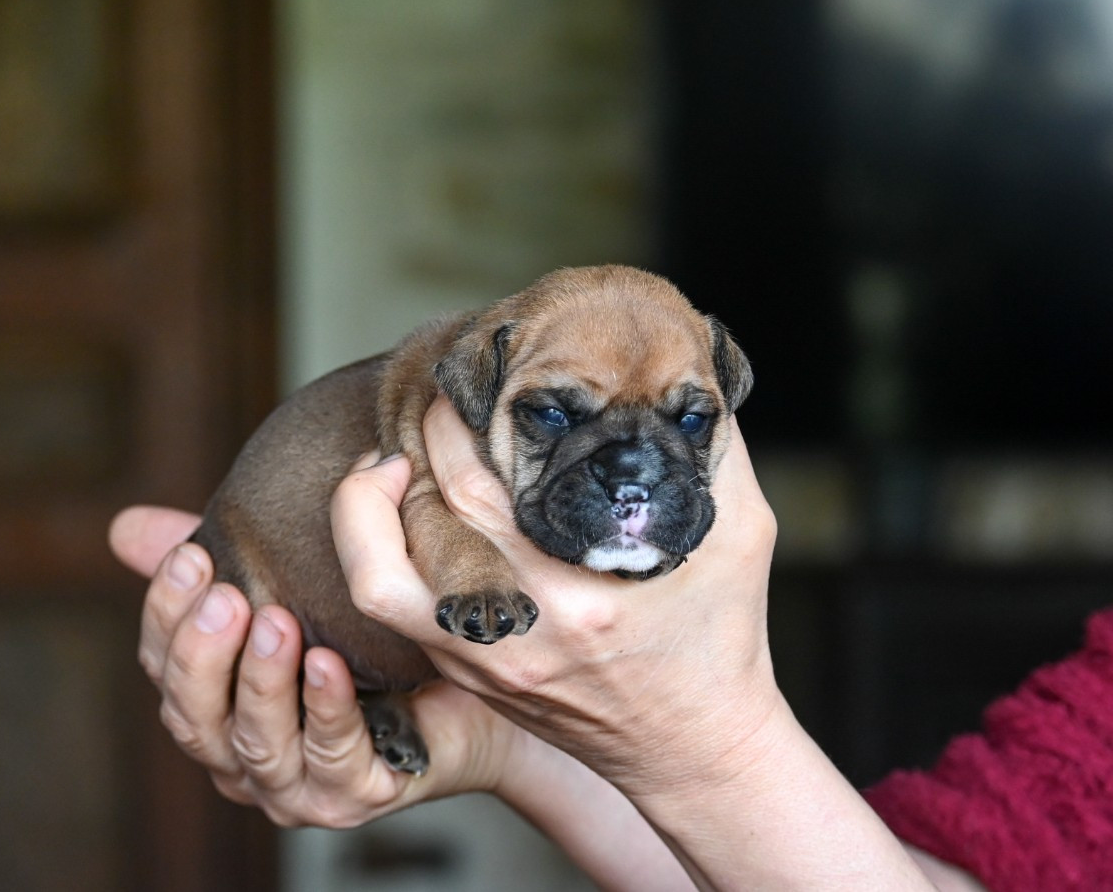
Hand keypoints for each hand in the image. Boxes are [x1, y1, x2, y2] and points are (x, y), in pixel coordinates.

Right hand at [109, 503, 520, 827]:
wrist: (471, 698)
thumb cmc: (372, 649)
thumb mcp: (293, 596)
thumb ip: (220, 567)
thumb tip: (125, 528)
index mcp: (216, 710)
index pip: (164, 669)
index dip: (167, 614)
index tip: (190, 554)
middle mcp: (242, 758)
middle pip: (194, 716)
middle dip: (202, 652)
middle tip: (225, 594)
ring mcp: (296, 787)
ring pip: (257, 742)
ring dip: (260, 681)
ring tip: (274, 621)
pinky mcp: (354, 798)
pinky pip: (333, 756)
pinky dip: (326, 709)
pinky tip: (328, 664)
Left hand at [333, 400, 781, 798]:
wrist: (696, 745)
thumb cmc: (721, 636)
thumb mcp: (741, 530)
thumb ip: (714, 446)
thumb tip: (685, 368)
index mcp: (579, 589)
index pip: (476, 483)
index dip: (456, 419)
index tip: (471, 377)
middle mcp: (518, 628)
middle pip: (423, 514)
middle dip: (418, 442)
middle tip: (437, 401)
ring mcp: (483, 659)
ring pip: (378, 574)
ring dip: (371, 505)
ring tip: (393, 461)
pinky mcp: (469, 673)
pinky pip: (392, 610)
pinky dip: (378, 554)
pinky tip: (401, 517)